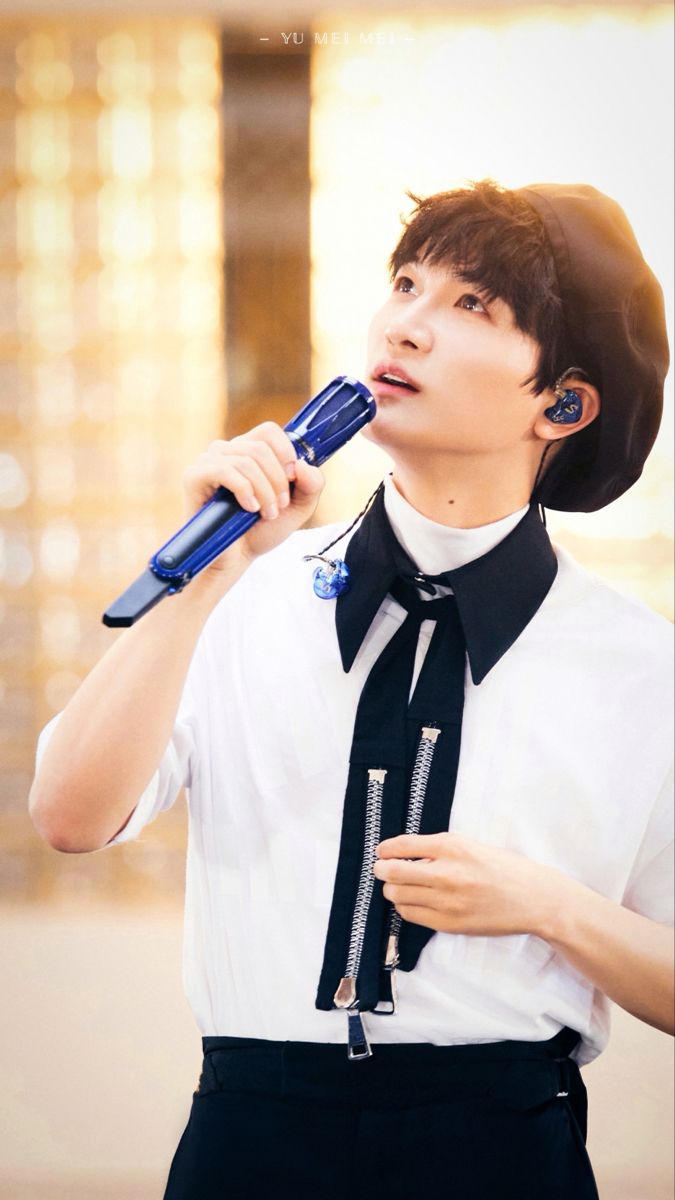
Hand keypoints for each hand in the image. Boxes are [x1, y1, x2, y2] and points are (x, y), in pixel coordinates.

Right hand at [182, 422, 323, 571]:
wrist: (236, 559)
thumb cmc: (261, 531)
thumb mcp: (298, 508)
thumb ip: (311, 485)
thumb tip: (302, 465)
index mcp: (248, 451)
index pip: (268, 431)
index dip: (286, 452)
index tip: (292, 479)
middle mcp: (226, 451)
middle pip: (261, 447)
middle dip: (278, 481)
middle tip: (279, 507)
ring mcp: (208, 461)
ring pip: (246, 460)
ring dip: (264, 491)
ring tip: (266, 513)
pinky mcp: (194, 476)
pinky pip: (224, 470)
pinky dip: (244, 490)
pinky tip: (249, 508)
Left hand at [372, 832, 563, 938]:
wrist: (534, 899)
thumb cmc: (505, 868)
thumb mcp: (472, 846)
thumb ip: (439, 850)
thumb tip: (404, 855)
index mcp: (452, 846)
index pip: (402, 845)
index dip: (385, 849)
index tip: (382, 852)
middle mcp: (446, 873)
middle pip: (393, 872)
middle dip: (382, 870)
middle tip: (382, 869)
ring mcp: (447, 901)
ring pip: (398, 895)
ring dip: (393, 889)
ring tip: (399, 886)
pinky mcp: (449, 923)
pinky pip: (411, 915)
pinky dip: (406, 907)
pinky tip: (414, 901)